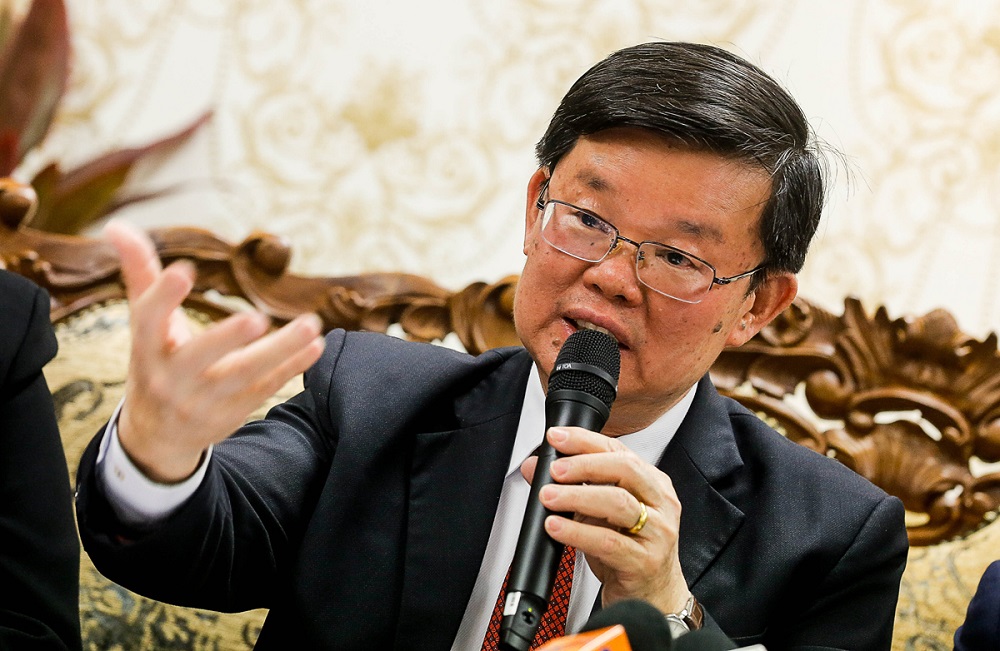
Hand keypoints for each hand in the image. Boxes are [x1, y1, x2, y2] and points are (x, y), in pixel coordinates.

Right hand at [106, 220, 325, 482]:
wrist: (158, 436)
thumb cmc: (155, 361)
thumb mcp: (144, 323)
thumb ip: (139, 273)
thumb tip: (115, 224)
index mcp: (146, 348)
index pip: (149, 320)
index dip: (164, 297)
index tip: (183, 270)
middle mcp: (172, 376)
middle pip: (200, 356)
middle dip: (227, 338)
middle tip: (256, 318)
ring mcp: (205, 398)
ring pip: (244, 374)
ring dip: (280, 351)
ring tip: (312, 325)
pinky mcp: (233, 411)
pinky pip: (265, 389)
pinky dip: (292, 368)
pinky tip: (317, 346)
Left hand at [520, 426, 689, 614]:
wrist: (653, 596)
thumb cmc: (630, 551)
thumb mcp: (599, 514)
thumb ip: (571, 487)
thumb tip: (535, 467)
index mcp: (652, 483)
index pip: (619, 451)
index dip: (585, 441)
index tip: (557, 438)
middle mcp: (660, 503)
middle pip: (624, 470)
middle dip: (584, 465)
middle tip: (554, 470)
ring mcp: (656, 532)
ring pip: (617, 503)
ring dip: (577, 497)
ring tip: (548, 497)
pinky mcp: (644, 561)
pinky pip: (608, 542)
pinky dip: (578, 532)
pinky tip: (557, 527)